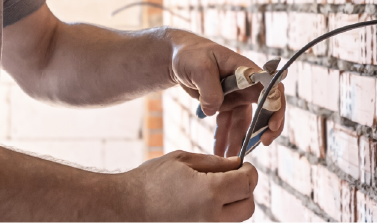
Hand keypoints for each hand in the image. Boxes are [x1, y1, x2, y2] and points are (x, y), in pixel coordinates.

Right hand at [122, 151, 257, 222]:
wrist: (127, 206)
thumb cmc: (151, 180)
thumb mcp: (182, 160)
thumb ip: (214, 162)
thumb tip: (236, 164)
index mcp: (211, 192)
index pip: (248, 182)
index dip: (249, 171)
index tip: (242, 165)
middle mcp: (213, 217)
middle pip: (248, 205)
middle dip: (244, 189)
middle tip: (231, 177)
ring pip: (236, 218)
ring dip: (232, 203)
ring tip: (212, 190)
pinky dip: (218, 214)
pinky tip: (202, 204)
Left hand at [167, 30, 285, 155]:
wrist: (177, 58)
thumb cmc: (190, 55)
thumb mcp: (199, 67)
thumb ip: (209, 88)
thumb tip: (213, 111)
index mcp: (245, 70)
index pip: (271, 88)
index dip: (275, 107)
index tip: (271, 126)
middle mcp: (245, 84)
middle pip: (263, 110)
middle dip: (262, 131)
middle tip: (257, 147)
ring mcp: (236, 96)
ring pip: (243, 123)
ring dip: (238, 141)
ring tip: (228, 158)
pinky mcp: (225, 105)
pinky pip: (228, 124)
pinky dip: (224, 138)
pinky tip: (218, 151)